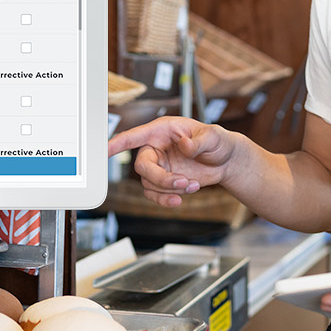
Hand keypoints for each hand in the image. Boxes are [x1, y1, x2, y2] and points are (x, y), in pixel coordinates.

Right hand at [107, 116, 238, 206]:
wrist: (226, 162)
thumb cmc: (218, 141)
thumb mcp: (214, 136)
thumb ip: (200, 140)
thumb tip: (186, 146)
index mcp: (162, 131)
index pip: (134, 136)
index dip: (117, 143)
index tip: (104, 150)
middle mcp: (156, 148)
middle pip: (142, 167)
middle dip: (161, 179)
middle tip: (182, 182)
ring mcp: (159, 166)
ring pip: (149, 184)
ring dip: (169, 190)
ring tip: (192, 186)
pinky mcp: (163, 182)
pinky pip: (155, 195)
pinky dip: (167, 200)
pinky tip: (181, 198)